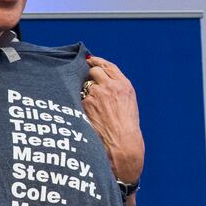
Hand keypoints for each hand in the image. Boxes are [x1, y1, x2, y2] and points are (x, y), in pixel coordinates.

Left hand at [81, 55, 143, 184]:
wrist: (122, 145)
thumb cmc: (125, 129)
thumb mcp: (127, 105)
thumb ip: (116, 90)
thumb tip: (99, 80)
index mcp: (124, 86)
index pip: (108, 67)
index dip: (97, 62)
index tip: (89, 60)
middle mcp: (111, 86)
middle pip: (94, 71)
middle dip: (89, 76)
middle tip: (88, 87)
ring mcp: (97, 94)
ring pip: (84, 86)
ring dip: (84, 93)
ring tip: (90, 108)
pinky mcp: (85, 104)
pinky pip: (78, 98)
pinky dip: (79, 104)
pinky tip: (84, 114)